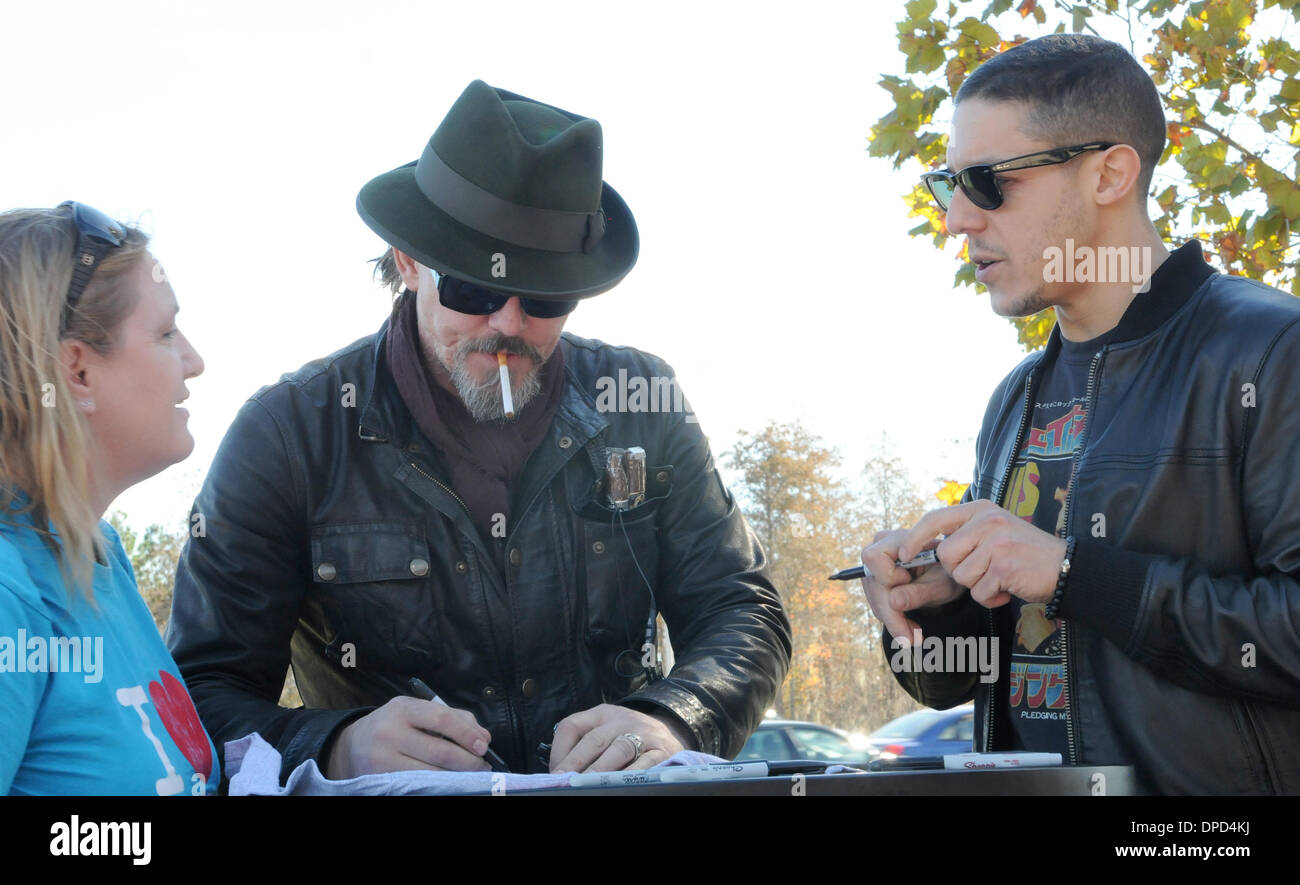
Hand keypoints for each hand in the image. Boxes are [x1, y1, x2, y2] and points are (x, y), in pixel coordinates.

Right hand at [325, 696, 494, 778]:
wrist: (352, 746)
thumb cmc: (394, 725)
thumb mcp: (416, 711)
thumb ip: (452, 718)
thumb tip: (483, 737)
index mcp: (402, 708)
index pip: (442, 719)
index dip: (467, 733)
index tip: (484, 745)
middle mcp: (389, 732)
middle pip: (440, 751)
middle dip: (468, 761)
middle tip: (483, 765)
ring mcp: (383, 759)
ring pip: (431, 773)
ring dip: (457, 776)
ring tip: (471, 775)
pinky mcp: (382, 781)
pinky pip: (418, 785)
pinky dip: (438, 785)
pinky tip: (449, 783)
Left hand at [549, 704, 689, 772]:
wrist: (669, 733)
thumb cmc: (628, 737)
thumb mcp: (606, 730)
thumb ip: (584, 745)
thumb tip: (560, 772)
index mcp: (601, 713)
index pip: (572, 725)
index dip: (560, 750)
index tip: (554, 771)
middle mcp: (621, 719)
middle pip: (594, 740)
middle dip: (576, 763)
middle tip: (563, 781)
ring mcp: (643, 733)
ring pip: (619, 750)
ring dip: (600, 771)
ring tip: (586, 786)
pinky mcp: (662, 749)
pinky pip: (645, 763)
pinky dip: (630, 775)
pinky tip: (618, 785)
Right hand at [860, 528, 965, 643]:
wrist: (949, 578)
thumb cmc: (949, 574)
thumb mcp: (941, 585)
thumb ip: (918, 593)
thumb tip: (893, 602)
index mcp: (899, 540)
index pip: (874, 557)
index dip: (888, 576)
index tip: (909, 582)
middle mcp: (881, 550)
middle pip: (873, 583)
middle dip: (890, 613)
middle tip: (910, 639)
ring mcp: (875, 567)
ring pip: (874, 598)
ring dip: (892, 619)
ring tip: (914, 635)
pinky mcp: (875, 582)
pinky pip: (877, 603)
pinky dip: (892, 619)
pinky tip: (908, 629)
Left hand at [898, 500, 1066, 607]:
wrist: (1066, 567)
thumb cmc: (1025, 553)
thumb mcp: (995, 530)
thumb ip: (966, 534)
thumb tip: (923, 548)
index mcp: (981, 509)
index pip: (935, 518)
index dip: (915, 538)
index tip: (902, 554)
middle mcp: (987, 521)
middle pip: (946, 555)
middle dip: (960, 571)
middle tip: (987, 570)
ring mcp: (996, 542)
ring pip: (961, 577)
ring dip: (978, 586)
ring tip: (1001, 577)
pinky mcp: (1004, 566)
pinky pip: (978, 592)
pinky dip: (991, 598)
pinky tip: (1008, 588)